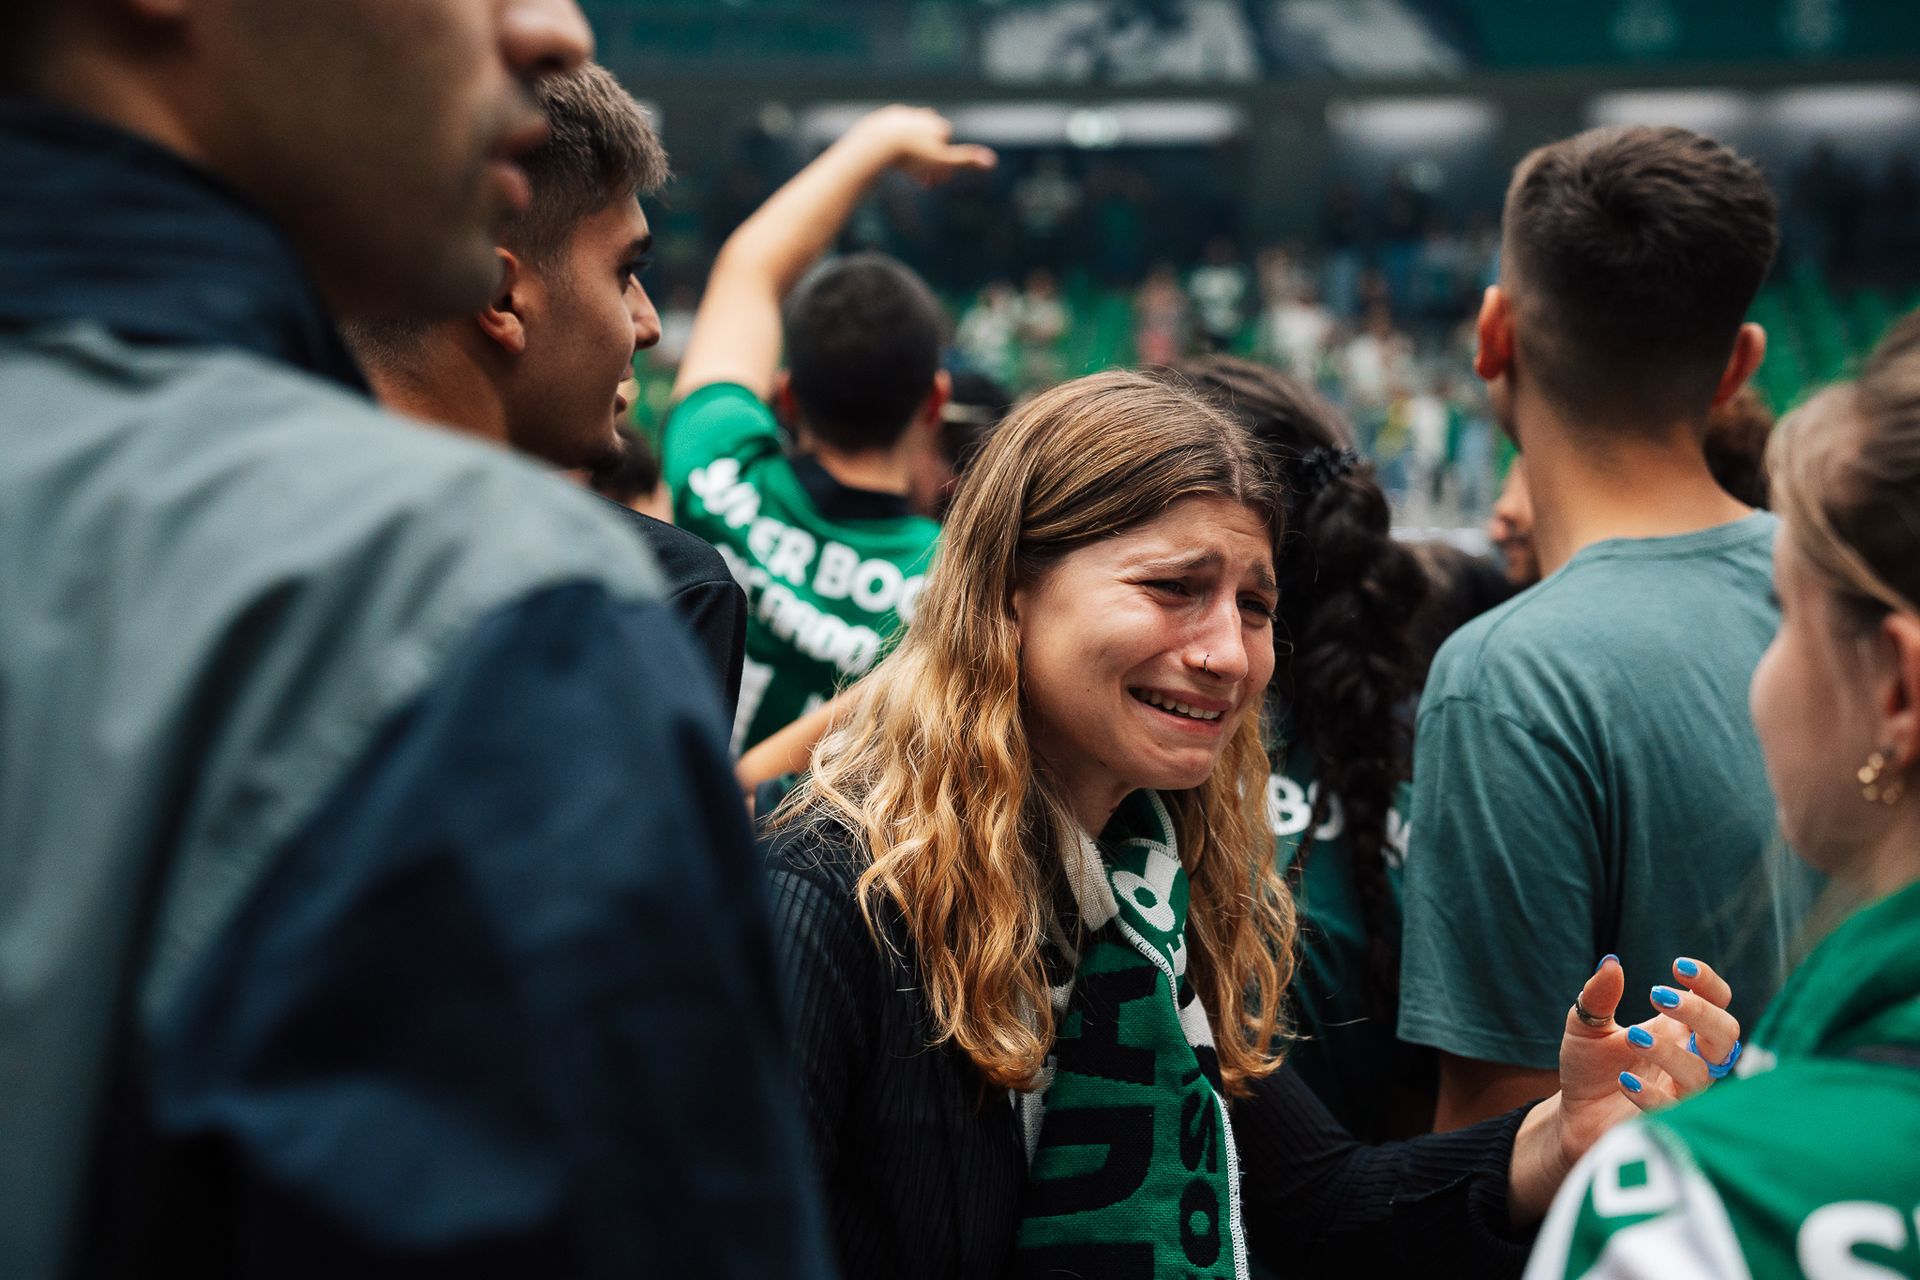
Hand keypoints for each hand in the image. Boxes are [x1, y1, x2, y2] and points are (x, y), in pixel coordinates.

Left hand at [847, 106, 996, 186]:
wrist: (879, 142)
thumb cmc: (912, 155)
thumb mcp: (941, 161)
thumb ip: (966, 161)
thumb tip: (993, 161)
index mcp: (940, 125)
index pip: (948, 148)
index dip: (944, 167)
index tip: (937, 182)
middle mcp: (925, 116)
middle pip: (932, 143)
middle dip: (929, 162)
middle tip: (921, 181)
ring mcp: (906, 114)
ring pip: (914, 137)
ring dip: (913, 153)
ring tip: (904, 168)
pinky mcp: (887, 116)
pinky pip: (894, 134)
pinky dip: (895, 146)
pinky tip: (890, 156)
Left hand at [1508, 956, 1738, 1222]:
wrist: (1573, 1116)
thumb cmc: (1589, 1067)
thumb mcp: (1585, 1025)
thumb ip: (1598, 996)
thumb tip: (1611, 962)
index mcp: (1678, 1030)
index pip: (1716, 1001)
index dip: (1708, 982)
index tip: (1677, 966)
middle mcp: (1690, 1059)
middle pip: (1726, 1033)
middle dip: (1699, 1011)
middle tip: (1656, 995)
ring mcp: (1682, 1093)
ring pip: (1702, 1073)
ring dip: (1670, 1052)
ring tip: (1632, 1037)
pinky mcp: (1667, 1123)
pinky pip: (1675, 1110)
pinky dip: (1652, 1094)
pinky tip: (1624, 1080)